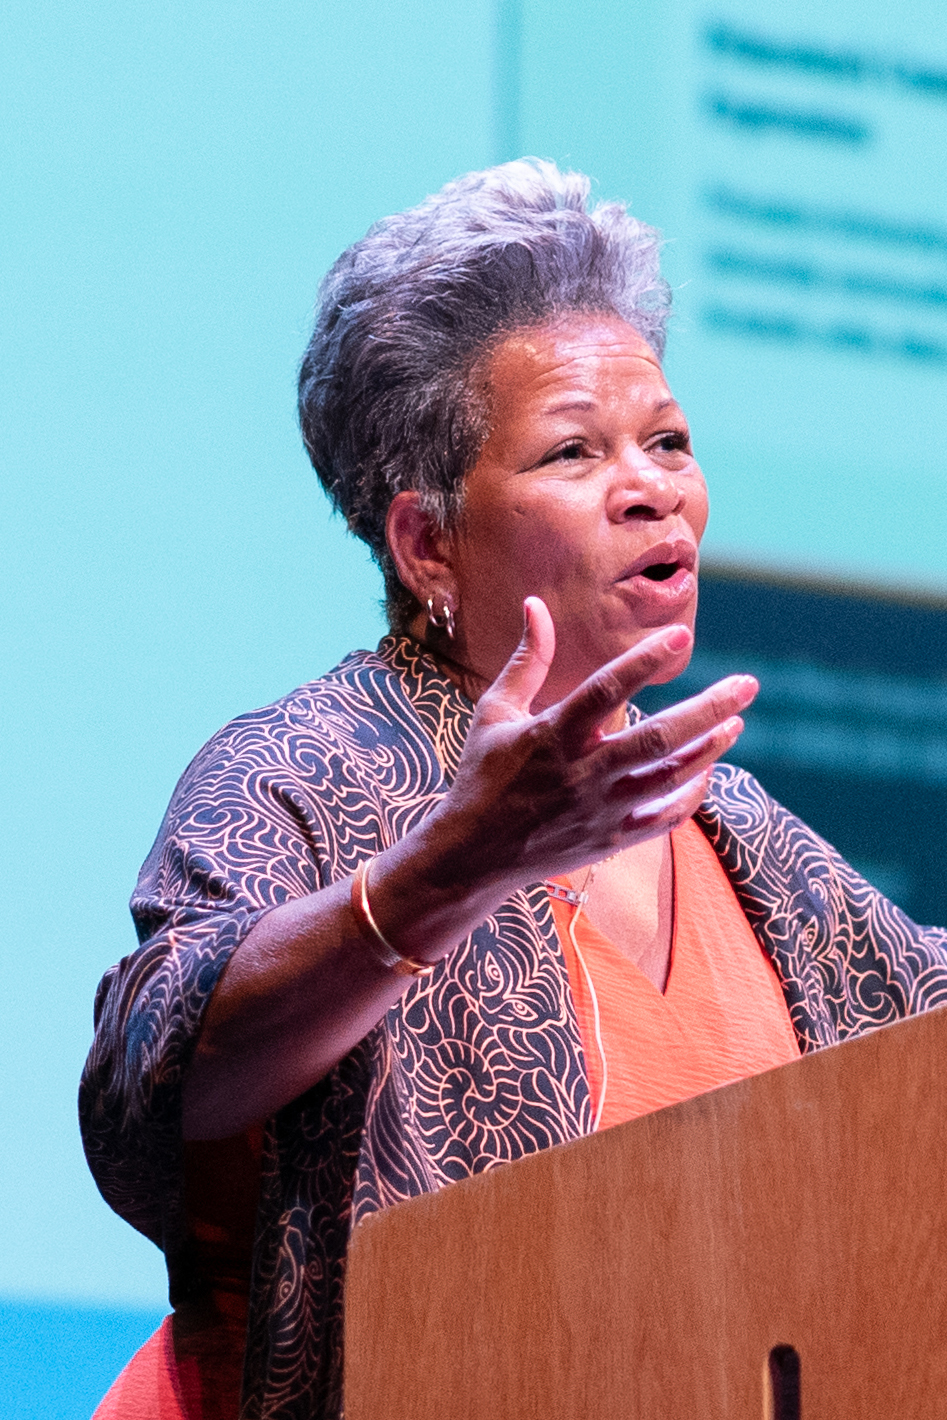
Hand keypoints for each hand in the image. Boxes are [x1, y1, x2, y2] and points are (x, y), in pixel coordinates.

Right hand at [435, 597, 756, 888]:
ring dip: (710, 748)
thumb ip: (526, 660)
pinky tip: (709, 769)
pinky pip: (665, 818)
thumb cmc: (483, 775)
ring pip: (670, 778)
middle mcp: (581, 773)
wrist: (472, 856)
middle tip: (748, 684)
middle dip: (708, 709)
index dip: (643, 661)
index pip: (605, 690)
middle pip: (658, 739)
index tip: (681, 635)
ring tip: (737, 721)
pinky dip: (692, 793)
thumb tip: (534, 604)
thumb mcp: (495, 713)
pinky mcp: (610, 840)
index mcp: (552, 736)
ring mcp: (600, 811)